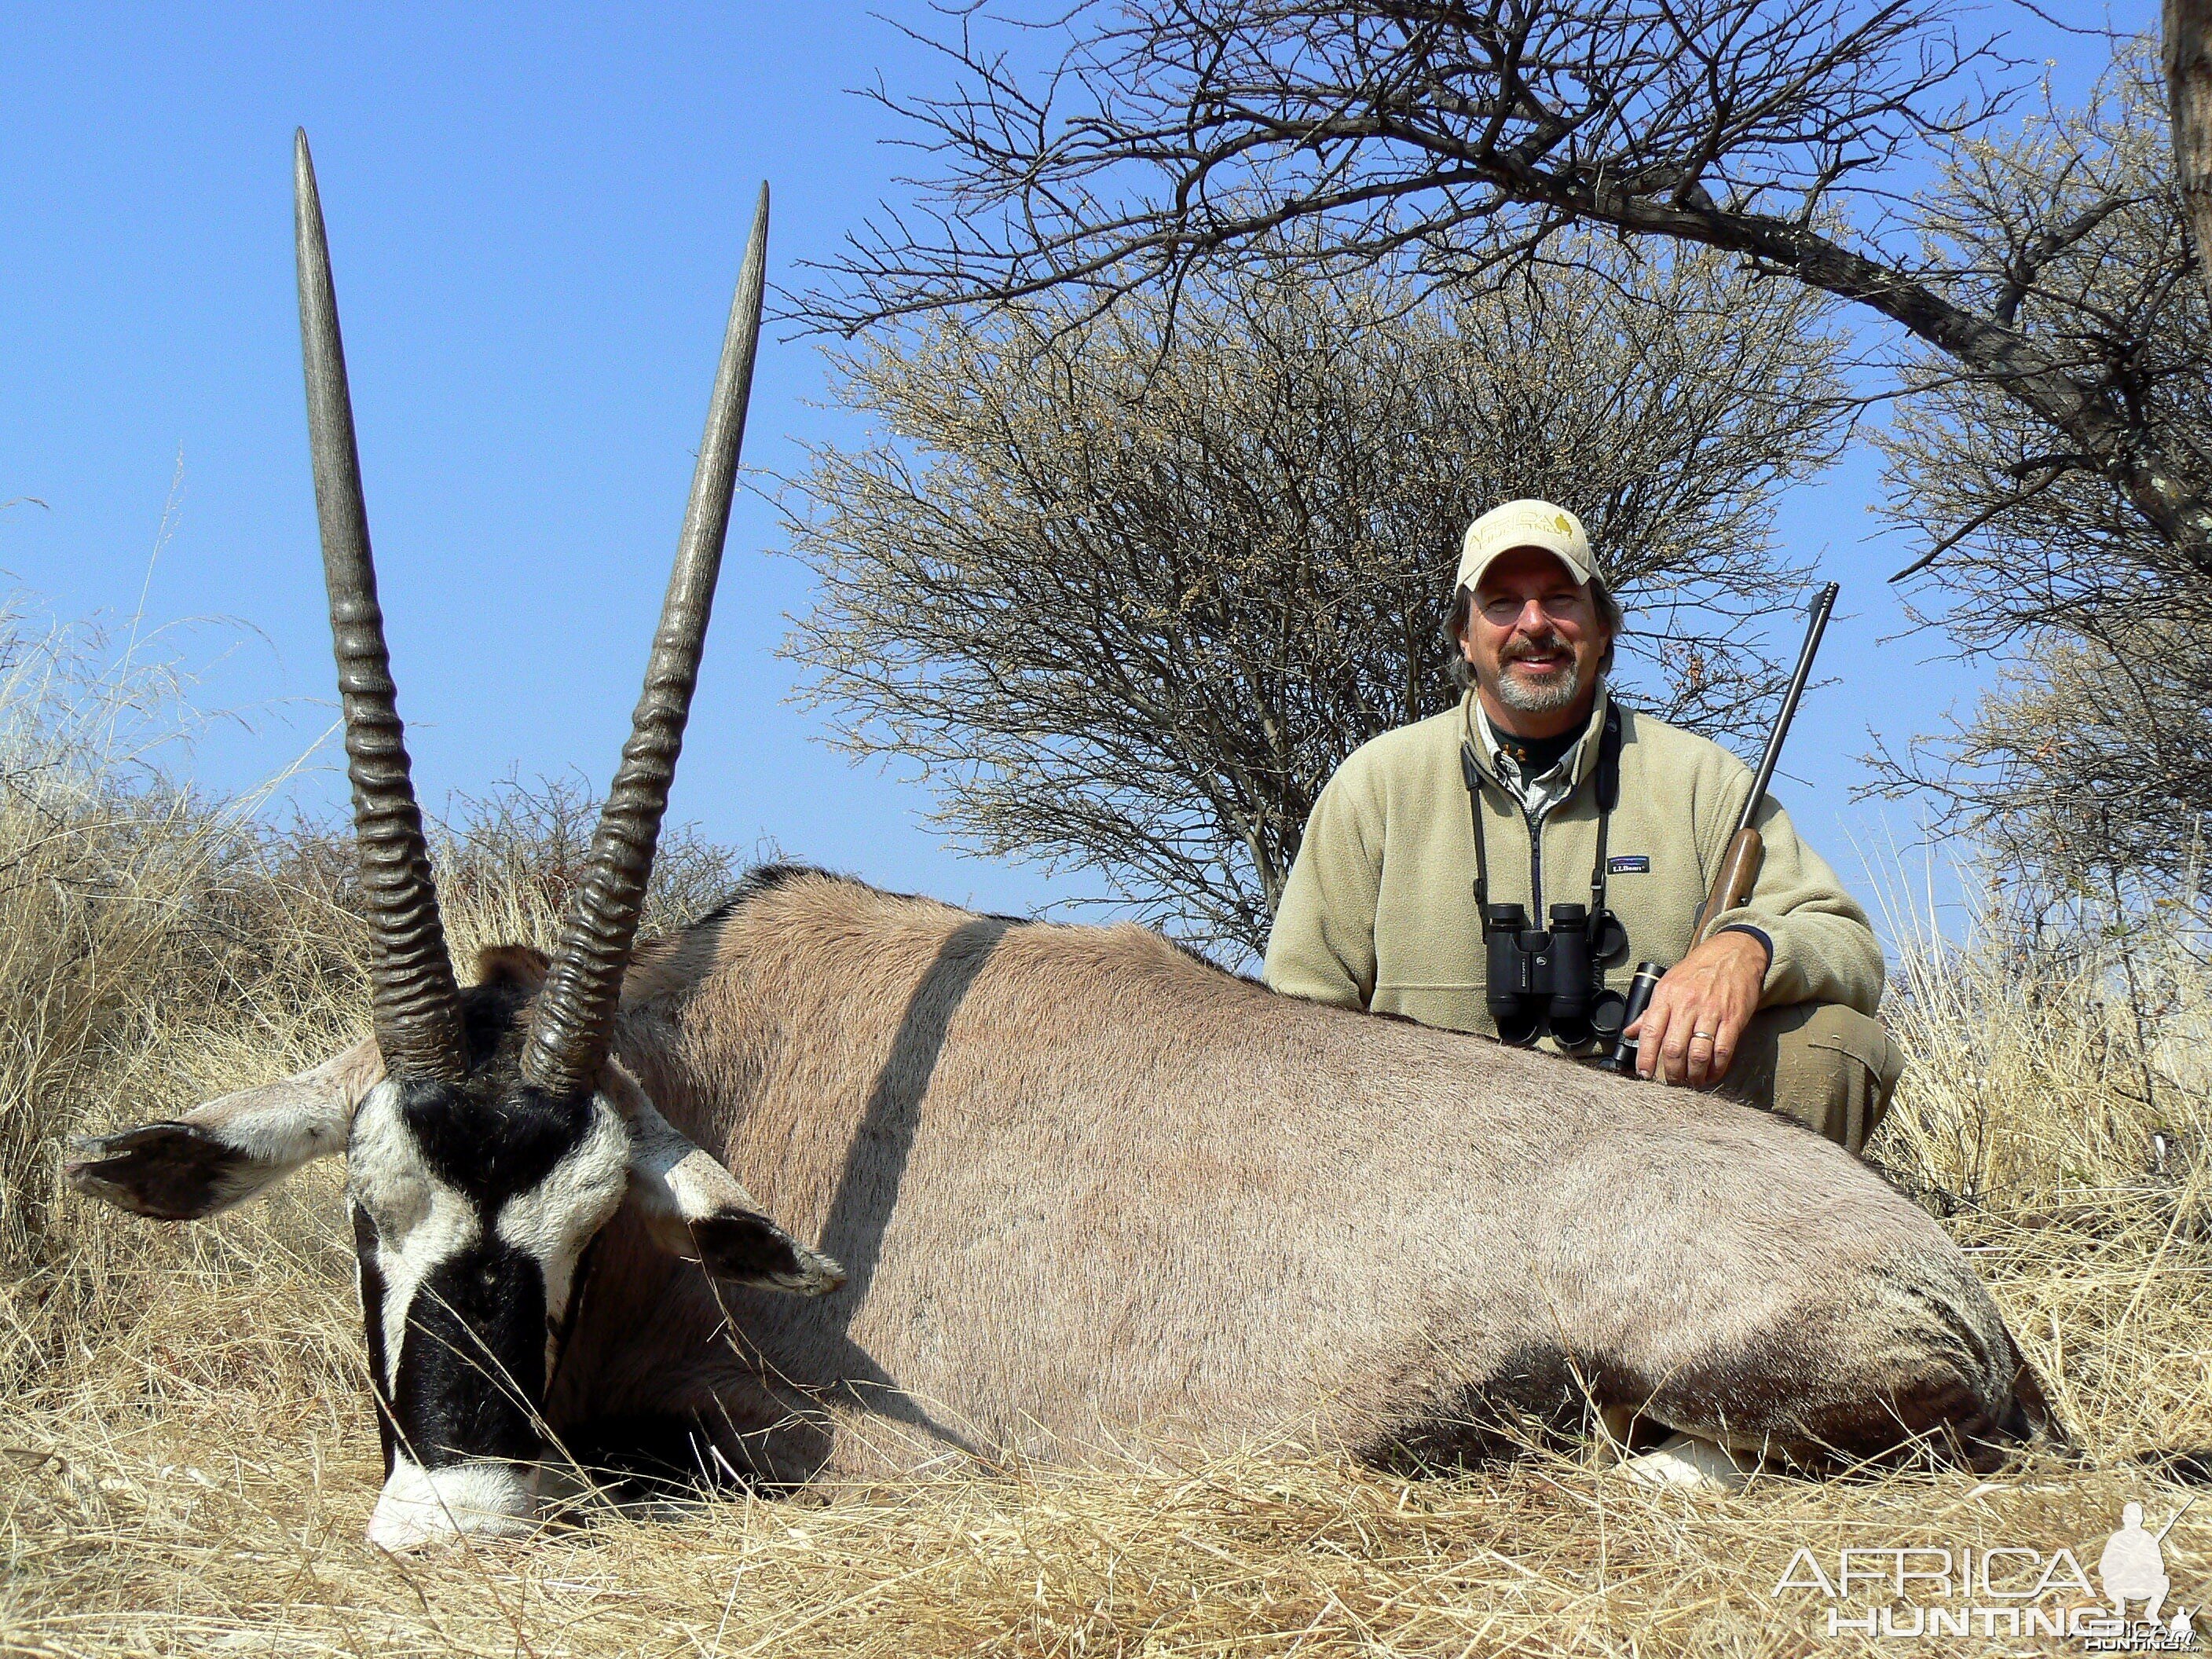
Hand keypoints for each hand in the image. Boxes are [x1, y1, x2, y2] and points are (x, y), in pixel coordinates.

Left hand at [1627, 931, 1767, 1087]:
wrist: (1733, 953)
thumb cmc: (1697, 970)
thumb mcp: (1667, 984)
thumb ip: (1650, 1011)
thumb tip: (1630, 1033)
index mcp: (1666, 996)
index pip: (1651, 1032)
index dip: (1645, 1057)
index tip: (1644, 1074)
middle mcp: (1687, 1005)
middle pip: (1674, 1048)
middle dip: (1671, 1072)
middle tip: (1672, 1082)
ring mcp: (1711, 1012)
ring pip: (1698, 1054)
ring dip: (1694, 1075)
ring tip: (1691, 1081)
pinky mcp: (1733, 1019)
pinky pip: (1723, 1050)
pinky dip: (1717, 1068)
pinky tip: (1711, 1074)